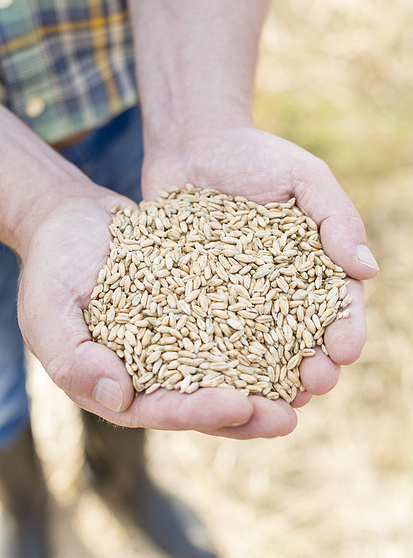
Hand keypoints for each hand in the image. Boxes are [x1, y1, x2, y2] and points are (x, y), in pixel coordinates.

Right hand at [18, 185, 293, 437]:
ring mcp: (180, 339)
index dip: (201, 412)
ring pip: (229, 368)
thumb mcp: (48, 313)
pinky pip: (233, 322)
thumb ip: (73, 358)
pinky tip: (296, 327)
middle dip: (248, 412)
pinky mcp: (197, 308)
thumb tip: (119, 398)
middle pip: (206, 401)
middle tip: (290, 416)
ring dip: (267, 379)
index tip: (239, 406)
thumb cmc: (52, 266)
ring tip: (306, 382)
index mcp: (119, 384)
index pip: (163, 410)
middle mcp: (155, 370)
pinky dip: (263, 329)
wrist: (73, 220)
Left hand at [141, 125, 377, 436]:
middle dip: (314, 365)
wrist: (191, 146)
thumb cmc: (253, 156)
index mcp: (313, 265)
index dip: (346, 330)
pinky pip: (208, 334)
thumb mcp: (303, 176)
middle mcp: (278, 289)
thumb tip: (368, 270)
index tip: (345, 350)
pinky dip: (218, 361)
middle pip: (302, 338)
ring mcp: (237, 298)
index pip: (338, 305)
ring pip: (259, 349)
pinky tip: (219, 383)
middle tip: (314, 384)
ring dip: (271, 378)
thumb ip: (337, 218)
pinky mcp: (197, 298)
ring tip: (275, 399)